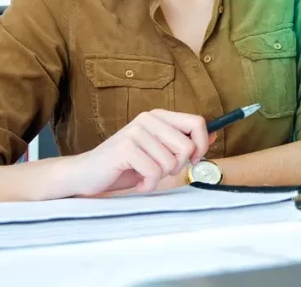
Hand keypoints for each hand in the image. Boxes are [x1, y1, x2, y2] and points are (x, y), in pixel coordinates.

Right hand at [66, 110, 215, 197]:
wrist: (86, 176)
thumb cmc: (125, 166)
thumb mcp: (159, 153)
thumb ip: (183, 142)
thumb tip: (214, 134)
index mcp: (159, 116)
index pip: (197, 122)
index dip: (201, 144)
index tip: (193, 160)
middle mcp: (148, 119)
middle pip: (186, 145)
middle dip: (177, 166)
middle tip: (160, 171)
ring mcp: (135, 131)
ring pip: (170, 162)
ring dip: (159, 177)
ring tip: (143, 175)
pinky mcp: (125, 148)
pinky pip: (154, 172)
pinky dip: (148, 184)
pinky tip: (137, 182)